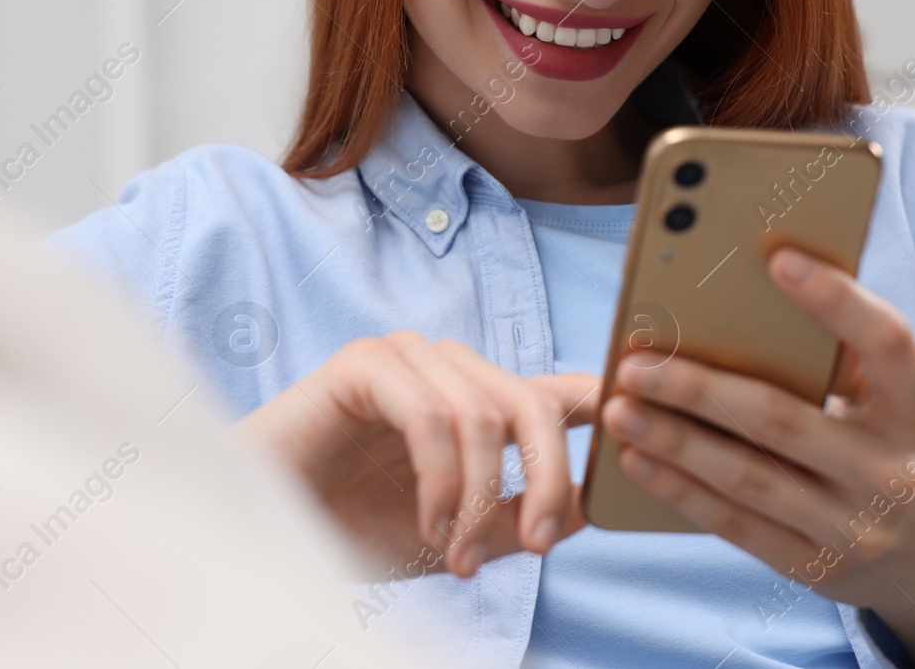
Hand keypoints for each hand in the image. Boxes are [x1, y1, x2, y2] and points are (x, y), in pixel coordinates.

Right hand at [237, 330, 598, 579]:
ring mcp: (408, 356)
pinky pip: (431, 414)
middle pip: (536, 403)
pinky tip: (429, 528)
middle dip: (548, 481)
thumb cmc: (352, 526)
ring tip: (457, 557)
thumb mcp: (458, 535)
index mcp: (480, 399)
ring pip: (486, 412)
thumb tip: (586, 505)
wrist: (261, 527)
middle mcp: (451, 366)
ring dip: (479, 499)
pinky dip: (441, 482)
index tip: (653, 426)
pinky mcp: (366, 363)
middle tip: (539, 547)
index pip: (565, 389)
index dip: (615, 399)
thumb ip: (518, 521)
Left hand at [600, 247, 914, 668]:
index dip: (838, 300)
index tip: (779, 258)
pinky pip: (738, 527)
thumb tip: (735, 295)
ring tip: (620, 409)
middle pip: (783, 421)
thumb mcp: (891, 403)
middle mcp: (892, 470)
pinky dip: (681, 491)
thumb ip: (835, 358)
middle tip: (636, 362)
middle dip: (700, 390)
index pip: (887, 344)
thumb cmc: (890, 445)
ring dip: (675, 442)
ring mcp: (856, 528)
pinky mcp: (817, 568)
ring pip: (750, 479)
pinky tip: (637, 461)